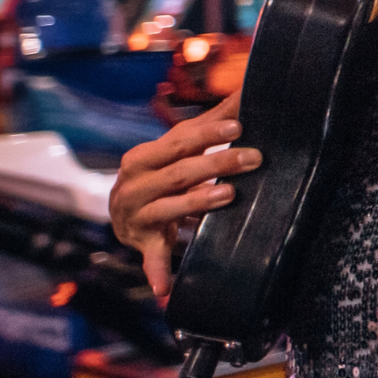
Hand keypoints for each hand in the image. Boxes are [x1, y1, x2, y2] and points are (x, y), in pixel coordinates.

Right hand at [110, 96, 255, 303]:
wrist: (123, 212)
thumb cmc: (159, 173)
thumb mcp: (176, 149)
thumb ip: (208, 124)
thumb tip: (246, 89)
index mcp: (141, 158)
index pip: (178, 141)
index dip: (209, 134)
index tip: (240, 127)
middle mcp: (132, 186)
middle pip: (178, 172)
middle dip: (218, 163)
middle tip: (254, 158)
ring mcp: (134, 216)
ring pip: (168, 208)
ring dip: (197, 202)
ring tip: (229, 195)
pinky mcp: (141, 243)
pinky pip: (151, 258)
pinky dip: (157, 272)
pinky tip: (166, 288)